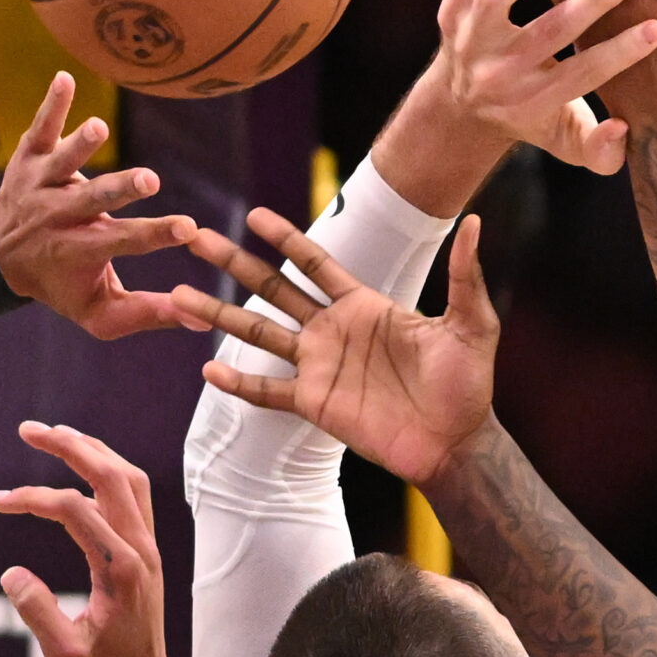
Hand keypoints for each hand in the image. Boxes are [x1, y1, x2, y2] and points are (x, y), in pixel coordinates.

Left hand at [0, 73, 199, 338]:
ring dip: (80, 146)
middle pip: (92, 201)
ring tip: (99, 127)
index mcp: (79, 251)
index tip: (188, 228)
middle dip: (120, 190)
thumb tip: (201, 319)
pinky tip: (65, 79)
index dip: (154, 236)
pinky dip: (51, 105)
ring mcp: (42, 184)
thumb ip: (148, 314)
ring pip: (61, 163)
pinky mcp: (30, 156)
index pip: (121, 243)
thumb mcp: (99, 312)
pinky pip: (40, 129)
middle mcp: (58, 217)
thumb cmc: (63, 283)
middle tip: (149, 181)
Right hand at [0, 421, 174, 656]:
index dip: (30, 498)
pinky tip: (83, 468)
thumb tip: (10, 573)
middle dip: (69, 446)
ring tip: (56, 435)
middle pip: (112, 475)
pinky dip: (108, 473)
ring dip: (94, 451)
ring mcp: (149, 550)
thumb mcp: (61, 655)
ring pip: (130, 480)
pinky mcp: (148, 555)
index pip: (73, 510)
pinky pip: (134, 497)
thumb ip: (37, 611)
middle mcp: (142, 552)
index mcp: (122, 571)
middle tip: (28, 429)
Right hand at [169, 208, 498, 487]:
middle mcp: (332, 331)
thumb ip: (464, 276)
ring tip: (178, 294)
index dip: (285, 237)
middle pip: (272, 288)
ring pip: (257, 333)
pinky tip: (207, 367)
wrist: (457, 442)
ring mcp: (318, 366)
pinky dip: (238, 382)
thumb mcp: (472, 323)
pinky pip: (267, 390)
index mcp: (363, 305)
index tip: (252, 214)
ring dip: (218, 314)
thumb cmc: (468, 383)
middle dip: (234, 263)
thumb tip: (477, 224)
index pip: (315, 262)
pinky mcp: (314, 403)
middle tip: (196, 237)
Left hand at [431, 0, 656, 174]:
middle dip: (590, 3)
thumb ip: (601, 149)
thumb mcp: (569, 143)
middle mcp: (498, 73)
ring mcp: (470, 40)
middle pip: (547, 33)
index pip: (582, 76)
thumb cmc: (535, 120)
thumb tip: (625, 127)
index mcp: (533, 103)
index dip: (620, 55)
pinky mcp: (452, 10)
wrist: (461, 111)